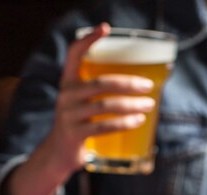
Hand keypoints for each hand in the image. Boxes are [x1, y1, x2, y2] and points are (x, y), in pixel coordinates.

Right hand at [44, 23, 155, 176]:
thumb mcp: (83, 105)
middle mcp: (66, 95)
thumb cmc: (79, 127)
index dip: (89, 39)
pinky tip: (138, 121)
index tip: (105, 28)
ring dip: (131, 105)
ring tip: (148, 106)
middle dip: (129, 83)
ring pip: (105, 105)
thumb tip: (140, 89)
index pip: (75, 53)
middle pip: (101, 82)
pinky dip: (124, 123)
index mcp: (68, 83)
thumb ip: (101, 95)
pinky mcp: (75, 134)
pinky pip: (103, 126)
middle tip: (148, 86)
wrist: (58, 155)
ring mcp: (68, 115)